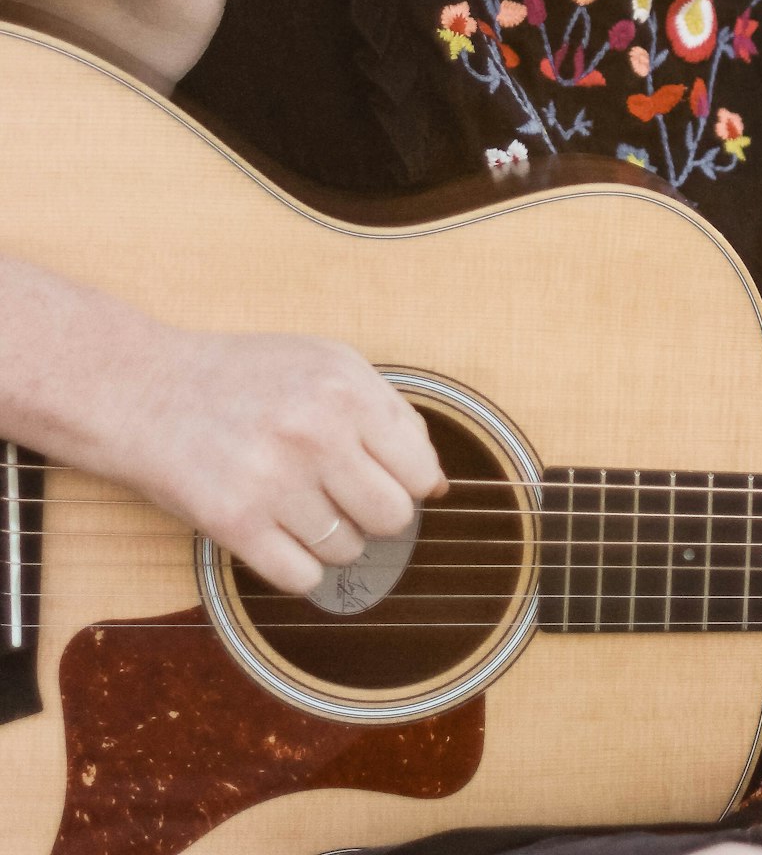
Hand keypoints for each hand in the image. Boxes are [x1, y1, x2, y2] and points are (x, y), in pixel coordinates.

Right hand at [104, 322, 447, 595]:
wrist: (145, 390)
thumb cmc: (243, 377)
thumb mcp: (326, 363)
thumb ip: (388, 413)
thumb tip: (436, 483)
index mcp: (346, 386)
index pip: (421, 470)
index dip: (408, 482)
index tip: (384, 478)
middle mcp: (317, 431)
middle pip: (392, 517)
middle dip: (375, 514)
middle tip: (342, 495)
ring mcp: (275, 480)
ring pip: (348, 551)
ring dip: (331, 538)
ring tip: (298, 504)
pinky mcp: (235, 523)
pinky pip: (302, 578)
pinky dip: (297, 567)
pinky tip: (277, 533)